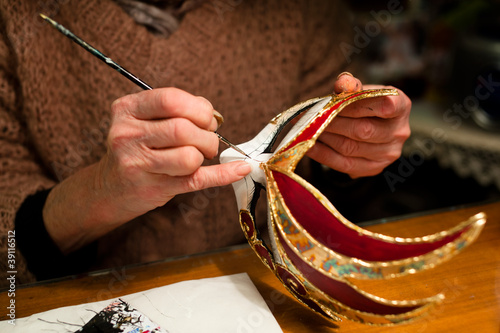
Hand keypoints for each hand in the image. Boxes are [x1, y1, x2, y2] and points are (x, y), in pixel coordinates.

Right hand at [44, 88, 250, 252]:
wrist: (108, 188)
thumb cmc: (135, 147)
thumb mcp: (142, 119)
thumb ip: (176, 109)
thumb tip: (213, 115)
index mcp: (126, 110)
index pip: (170, 99)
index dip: (198, 108)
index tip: (206, 118)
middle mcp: (128, 136)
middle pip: (183, 129)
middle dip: (206, 134)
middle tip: (208, 140)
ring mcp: (138, 165)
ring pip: (189, 157)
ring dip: (205, 155)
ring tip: (201, 155)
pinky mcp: (154, 190)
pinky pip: (197, 180)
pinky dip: (224, 175)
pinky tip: (239, 169)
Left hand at [307, 73, 410, 177]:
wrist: (369, 124)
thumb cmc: (364, 103)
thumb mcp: (360, 88)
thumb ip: (350, 84)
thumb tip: (342, 85)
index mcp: (402, 105)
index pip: (386, 106)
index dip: (358, 105)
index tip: (335, 102)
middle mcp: (400, 132)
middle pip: (363, 130)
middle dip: (333, 122)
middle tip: (312, 117)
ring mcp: (389, 154)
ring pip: (350, 147)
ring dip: (325, 138)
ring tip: (308, 129)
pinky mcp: (374, 168)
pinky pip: (344, 164)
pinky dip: (323, 155)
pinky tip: (309, 145)